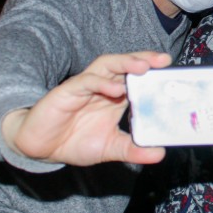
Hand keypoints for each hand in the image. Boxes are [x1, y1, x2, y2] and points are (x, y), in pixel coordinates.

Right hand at [0, 51, 171, 165]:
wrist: (39, 148)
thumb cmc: (74, 142)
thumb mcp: (109, 149)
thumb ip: (133, 150)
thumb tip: (159, 153)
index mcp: (116, 98)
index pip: (138, 79)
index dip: (155, 73)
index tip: (173, 73)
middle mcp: (103, 87)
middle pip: (125, 65)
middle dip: (144, 59)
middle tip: (164, 61)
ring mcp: (86, 86)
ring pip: (107, 65)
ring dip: (125, 63)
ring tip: (143, 67)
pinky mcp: (67, 91)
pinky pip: (86, 81)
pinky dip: (101, 83)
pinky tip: (115, 90)